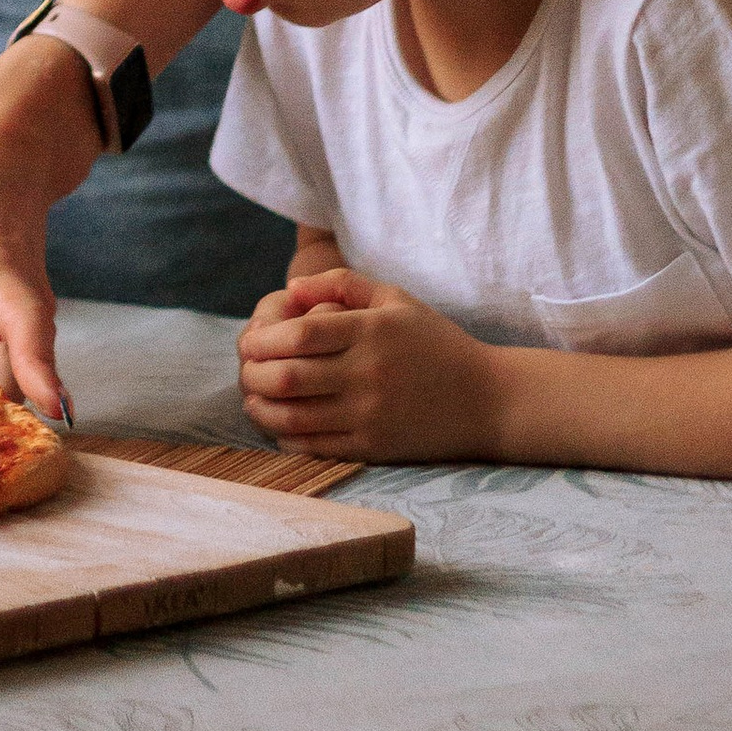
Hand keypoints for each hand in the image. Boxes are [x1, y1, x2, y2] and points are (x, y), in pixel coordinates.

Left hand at [237, 264, 501, 461]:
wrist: (487, 399)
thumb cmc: (435, 343)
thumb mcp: (395, 299)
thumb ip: (341, 283)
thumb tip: (291, 288)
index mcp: (371, 332)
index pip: (301, 334)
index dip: (264, 338)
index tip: (248, 340)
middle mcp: (367, 374)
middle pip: (289, 377)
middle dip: (253, 374)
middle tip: (244, 370)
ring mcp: (370, 414)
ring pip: (296, 417)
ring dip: (262, 409)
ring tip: (252, 399)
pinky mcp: (374, 447)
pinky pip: (317, 447)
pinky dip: (288, 438)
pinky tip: (279, 427)